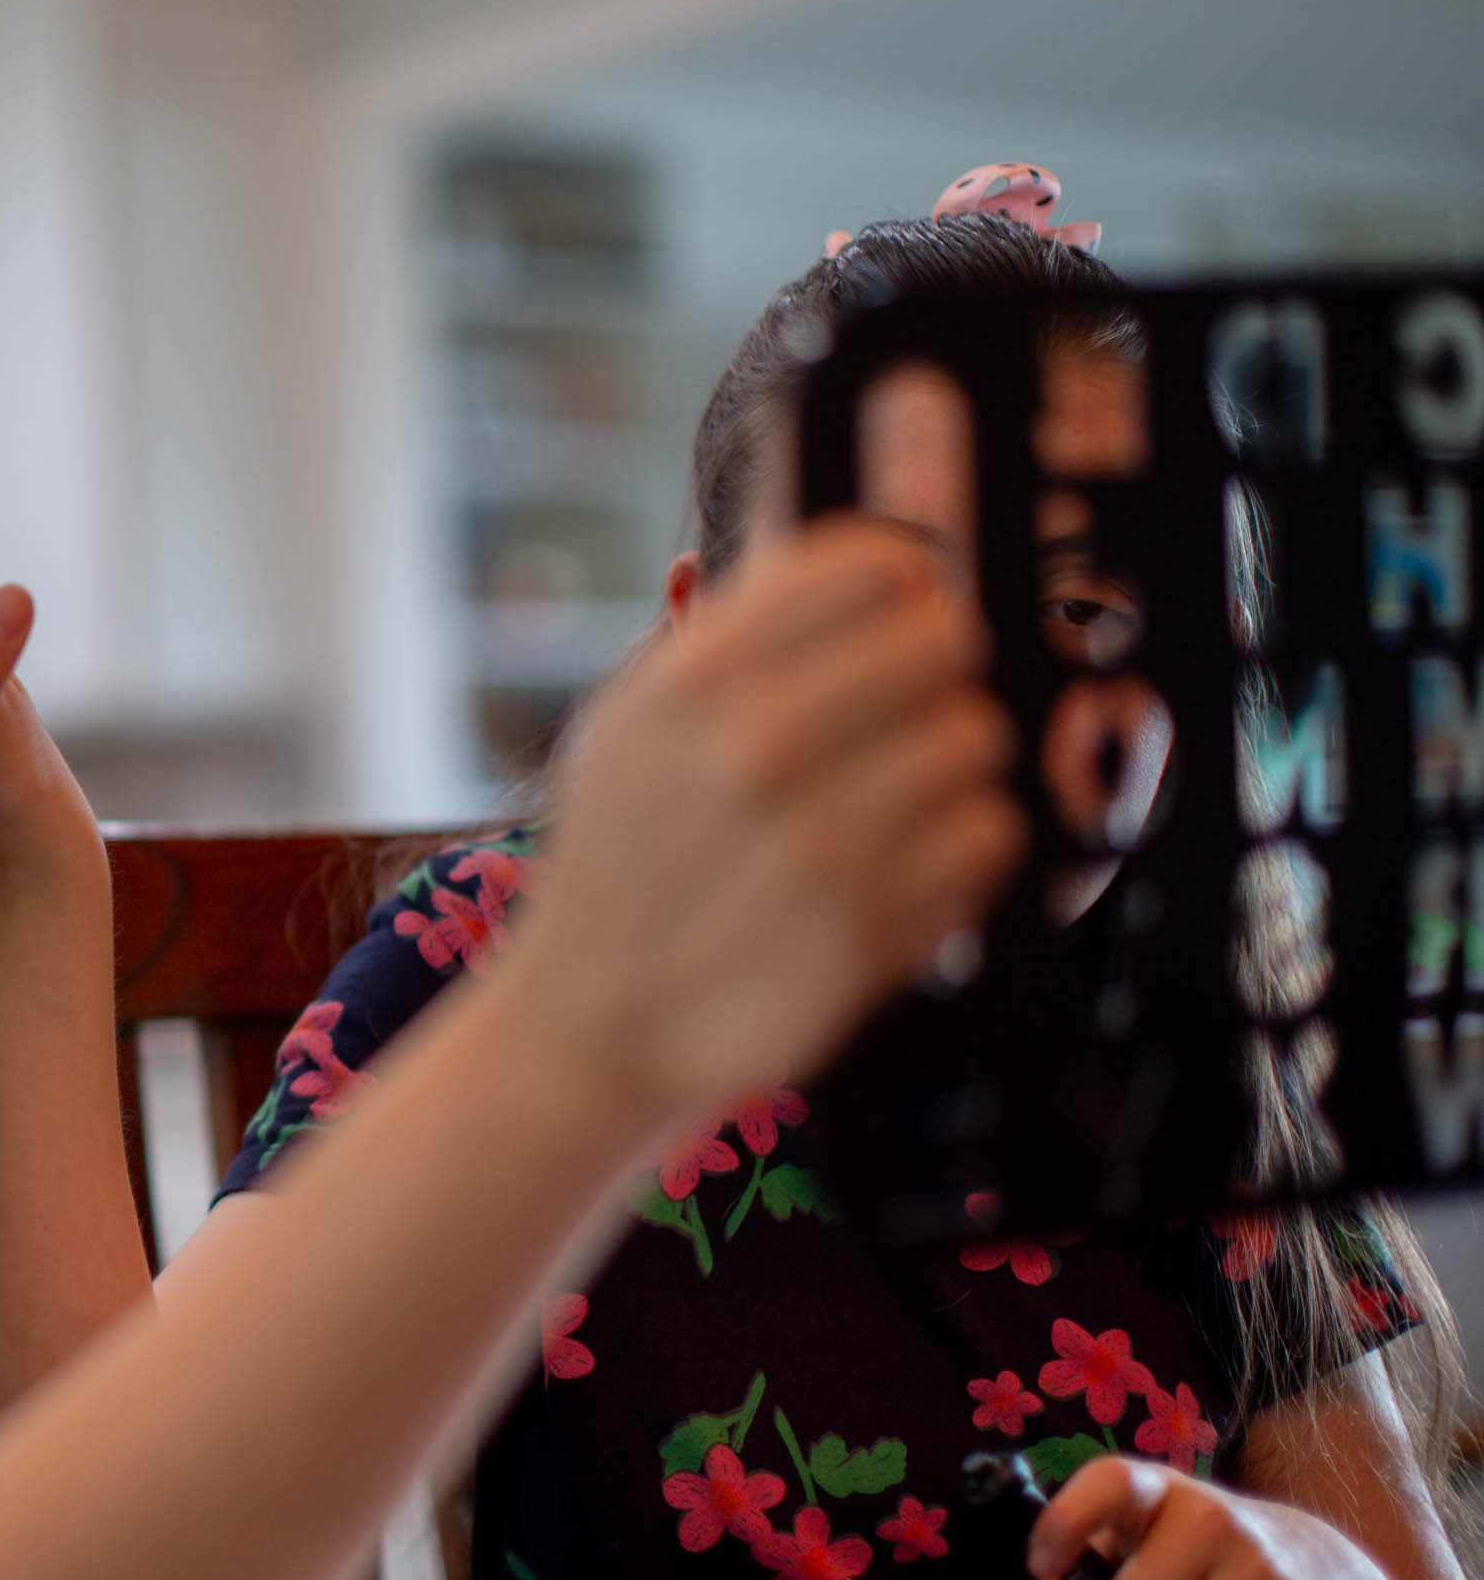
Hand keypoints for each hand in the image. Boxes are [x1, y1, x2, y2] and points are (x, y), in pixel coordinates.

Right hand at [499, 518, 1023, 1124]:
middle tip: (897, 717)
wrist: (592, 1018)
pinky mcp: (871, 925)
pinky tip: (903, 860)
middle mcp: (755, 748)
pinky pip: (987, 834)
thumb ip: (731, 634)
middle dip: (930, 676)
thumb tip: (859, 562)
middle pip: (944, 643)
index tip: (900, 613)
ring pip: (975, 739)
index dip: (905, 584)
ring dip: (946, 767)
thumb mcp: (631, 720)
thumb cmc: (621, 859)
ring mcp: (818, 841)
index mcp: (692, 680)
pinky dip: (958, 846)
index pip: (873, 565)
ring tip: (890, 801)